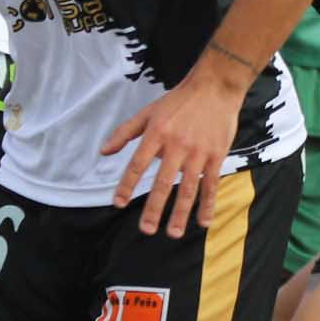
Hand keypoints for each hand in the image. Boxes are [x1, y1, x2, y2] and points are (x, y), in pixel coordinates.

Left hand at [101, 61, 248, 238]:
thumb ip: (124, 132)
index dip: (126, 185)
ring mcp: (198, 152)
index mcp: (156, 134)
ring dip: (180, 213)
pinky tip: (203, 222)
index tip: (118, 203)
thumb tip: (103, 152)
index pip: (137, 164)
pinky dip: (207, 205)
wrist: (214, 88)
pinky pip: (210, 185)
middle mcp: (176, 145)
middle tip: (146, 230)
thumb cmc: (178, 101)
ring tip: (173, 233)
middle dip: (154, 208)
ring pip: (188, 188)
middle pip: (163, 182)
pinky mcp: (216, 156)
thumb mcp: (147, 112)